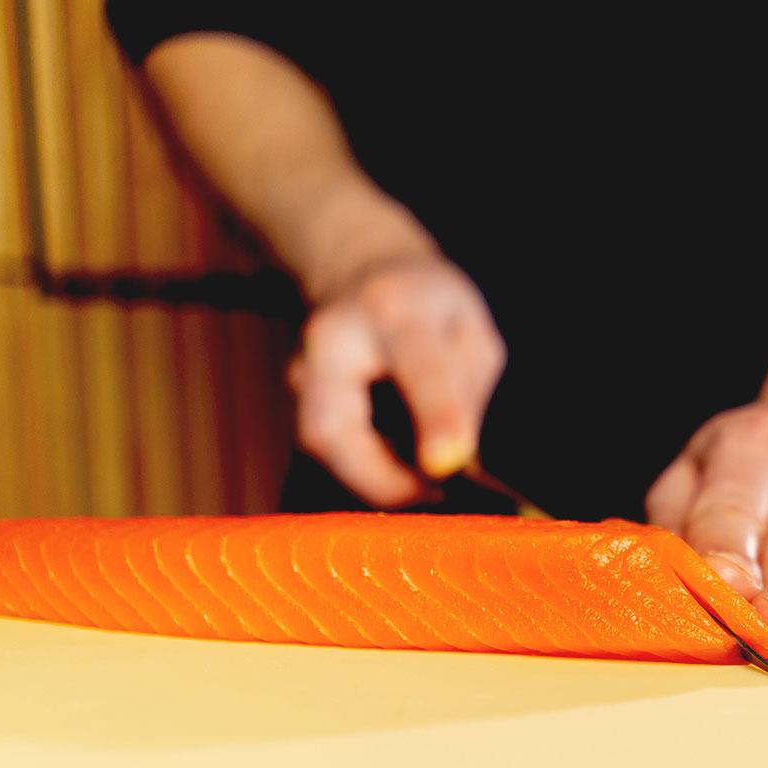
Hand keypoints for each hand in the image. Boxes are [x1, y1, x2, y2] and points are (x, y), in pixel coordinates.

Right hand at [289, 255, 505, 505]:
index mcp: (392, 308)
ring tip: (424, 483)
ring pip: (322, 447)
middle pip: (331, 427)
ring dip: (376, 480)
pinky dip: (366, 471)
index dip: (434, 417)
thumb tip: (457, 461)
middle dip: (381, 480)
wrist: (363, 272)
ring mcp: (300, 371)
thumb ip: (466, 391)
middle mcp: (330, 339)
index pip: (415, 365)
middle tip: (435, 496)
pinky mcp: (297, 400)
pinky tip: (401, 470)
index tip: (449, 464)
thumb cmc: (430, 307)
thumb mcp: (470, 332)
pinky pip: (326, 450)